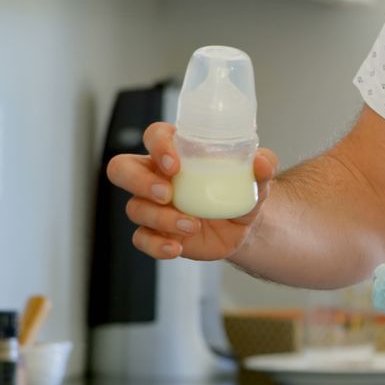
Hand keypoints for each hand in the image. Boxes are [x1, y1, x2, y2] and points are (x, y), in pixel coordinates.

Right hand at [105, 122, 278, 260]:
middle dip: (138, 180)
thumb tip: (262, 162)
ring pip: (135, 207)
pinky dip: (156, 245)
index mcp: (176, 152)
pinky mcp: (156, 232)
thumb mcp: (256, 177)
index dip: (158, 145)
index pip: (154, 136)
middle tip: (168, 193)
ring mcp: (152, 205)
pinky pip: (141, 238)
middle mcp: (156, 175)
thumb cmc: (239, 190)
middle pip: (121, 169)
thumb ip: (263, 165)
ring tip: (192, 225)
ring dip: (161, 218)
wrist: (242, 226)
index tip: (175, 164)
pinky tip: (176, 248)